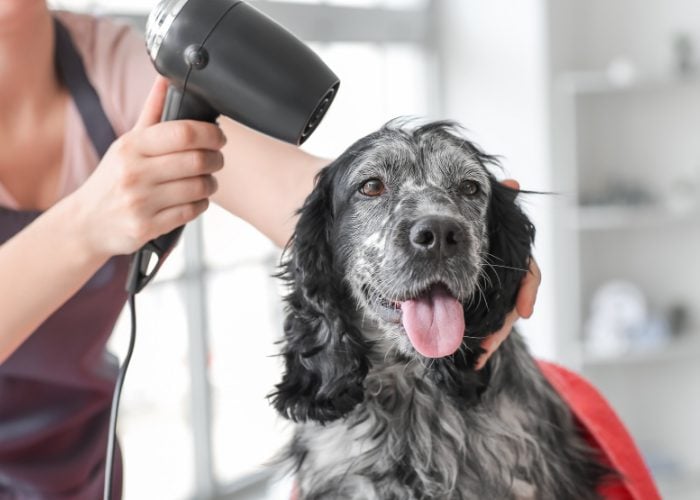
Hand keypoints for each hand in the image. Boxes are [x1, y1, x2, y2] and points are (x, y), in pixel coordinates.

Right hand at [69, 77, 225, 258]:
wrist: (86, 223)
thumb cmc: (113, 179)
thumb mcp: (126, 144)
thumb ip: (150, 113)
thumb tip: (165, 78)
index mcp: (131, 146)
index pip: (183, 133)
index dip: (211, 133)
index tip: (218, 136)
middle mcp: (134, 173)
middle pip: (197, 160)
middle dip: (216, 159)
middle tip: (216, 159)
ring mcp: (141, 202)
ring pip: (199, 187)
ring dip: (211, 183)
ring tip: (207, 180)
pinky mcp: (147, 227)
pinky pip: (191, 212)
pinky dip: (201, 204)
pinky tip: (195, 198)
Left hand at [474, 179, 541, 369]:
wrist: (434, 242)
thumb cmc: (462, 221)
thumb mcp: (478, 218)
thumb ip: (494, 206)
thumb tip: (513, 182)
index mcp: (503, 255)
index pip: (525, 271)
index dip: (526, 290)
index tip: (524, 312)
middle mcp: (501, 274)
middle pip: (511, 302)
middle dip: (501, 324)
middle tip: (486, 343)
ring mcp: (492, 292)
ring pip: (498, 318)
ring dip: (491, 337)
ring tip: (478, 355)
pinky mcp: (478, 306)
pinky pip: (485, 327)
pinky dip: (483, 343)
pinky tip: (476, 360)